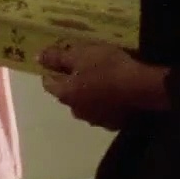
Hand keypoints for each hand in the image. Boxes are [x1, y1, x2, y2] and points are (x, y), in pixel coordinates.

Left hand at [39, 41, 166, 129]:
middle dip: (71, 81)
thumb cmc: (108, 67)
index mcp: (65, 94)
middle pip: (67, 94)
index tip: (60, 60)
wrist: (142, 88)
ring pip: (85, 103)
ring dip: (88, 93)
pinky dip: (103, 102)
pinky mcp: (113, 123)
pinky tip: (114, 92)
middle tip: (83, 66)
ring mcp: (95, 119)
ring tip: (101, 79)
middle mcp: (76, 111)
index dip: (51, 70)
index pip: (48, 83)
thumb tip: (37, 57)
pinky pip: (102, 110)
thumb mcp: (82, 55)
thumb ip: (58, 57)